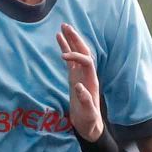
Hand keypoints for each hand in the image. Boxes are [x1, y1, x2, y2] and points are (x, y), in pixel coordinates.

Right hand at [57, 22, 103, 141]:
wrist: (89, 125)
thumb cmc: (89, 121)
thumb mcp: (88, 114)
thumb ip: (85, 101)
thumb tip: (79, 87)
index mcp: (92, 81)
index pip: (87, 62)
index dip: (76, 56)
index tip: (63, 56)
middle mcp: (88, 75)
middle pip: (84, 52)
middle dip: (76, 39)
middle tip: (66, 26)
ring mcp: (81, 75)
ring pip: (77, 53)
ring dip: (71, 40)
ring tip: (63, 26)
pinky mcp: (74, 77)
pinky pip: (70, 60)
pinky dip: (65, 49)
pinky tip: (59, 38)